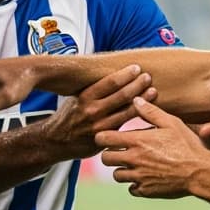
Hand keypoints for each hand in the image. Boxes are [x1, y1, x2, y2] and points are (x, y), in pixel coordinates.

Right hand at [37, 66, 157, 160]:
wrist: (55, 141)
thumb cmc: (70, 116)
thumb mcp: (76, 98)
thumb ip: (94, 89)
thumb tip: (113, 73)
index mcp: (85, 97)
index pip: (109, 82)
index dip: (125, 74)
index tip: (137, 67)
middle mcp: (92, 111)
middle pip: (121, 95)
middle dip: (137, 85)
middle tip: (148, 77)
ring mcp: (99, 127)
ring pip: (126, 112)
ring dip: (142, 101)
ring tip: (154, 91)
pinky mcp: (105, 139)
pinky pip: (125, 127)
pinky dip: (137, 118)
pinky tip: (148, 112)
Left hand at [96, 97, 209, 198]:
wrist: (200, 172)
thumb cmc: (187, 145)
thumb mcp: (171, 123)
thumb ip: (151, 112)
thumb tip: (136, 100)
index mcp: (137, 141)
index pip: (103, 139)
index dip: (103, 137)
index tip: (109, 137)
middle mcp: (134, 159)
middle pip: (105, 159)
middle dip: (110, 154)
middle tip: (120, 152)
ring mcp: (139, 177)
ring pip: (116, 175)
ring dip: (122, 170)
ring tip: (135, 165)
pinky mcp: (146, 191)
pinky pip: (131, 189)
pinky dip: (135, 184)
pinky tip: (146, 177)